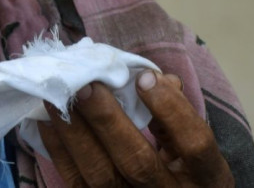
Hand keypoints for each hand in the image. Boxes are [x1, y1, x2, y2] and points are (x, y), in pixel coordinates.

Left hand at [37, 71, 233, 186]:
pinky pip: (76, 182)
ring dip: (76, 132)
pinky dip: (60, 150)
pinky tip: (48, 122)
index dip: (171, 110)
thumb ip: (175, 111)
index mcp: (206, 178)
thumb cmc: (181, 168)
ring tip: (59, 98)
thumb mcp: (190, 146)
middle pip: (138, 163)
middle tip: (86, 85)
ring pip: (101, 175)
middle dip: (108, 120)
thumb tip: (151, 76)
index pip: (195, 144)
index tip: (144, 77)